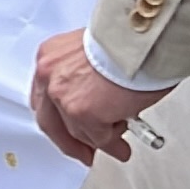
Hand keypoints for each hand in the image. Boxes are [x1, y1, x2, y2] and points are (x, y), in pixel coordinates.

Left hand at [30, 30, 169, 168]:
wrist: (144, 37)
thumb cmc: (129, 39)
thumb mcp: (95, 51)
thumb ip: (84, 76)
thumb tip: (96, 100)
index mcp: (51, 57)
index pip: (45, 97)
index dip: (58, 118)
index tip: (68, 127)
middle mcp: (50, 76)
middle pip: (50, 121)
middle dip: (69, 141)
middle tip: (84, 151)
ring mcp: (64, 96)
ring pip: (77, 131)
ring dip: (98, 141)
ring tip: (115, 145)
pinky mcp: (83, 113)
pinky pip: (98, 138)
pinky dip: (112, 145)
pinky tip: (121, 146)